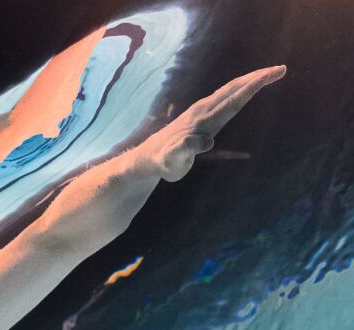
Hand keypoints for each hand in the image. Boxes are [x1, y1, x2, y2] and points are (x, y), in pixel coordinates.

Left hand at [140, 65, 286, 181]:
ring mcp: (200, 110)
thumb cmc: (163, 162)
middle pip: (233, 90)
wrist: (147, 157)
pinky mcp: (199, 112)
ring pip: (228, 90)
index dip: (250, 89)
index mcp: (202, 122)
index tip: (268, 76)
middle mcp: (202, 111)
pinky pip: (224, 96)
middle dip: (256, 78)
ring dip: (250, 80)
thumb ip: (185, 150)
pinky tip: (247, 86)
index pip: (231, 102)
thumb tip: (203, 141)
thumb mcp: (173, 161)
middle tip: (280, 69)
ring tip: (270, 73)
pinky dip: (239, 88)